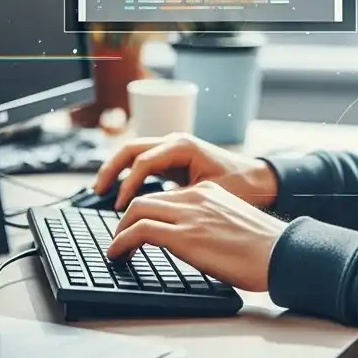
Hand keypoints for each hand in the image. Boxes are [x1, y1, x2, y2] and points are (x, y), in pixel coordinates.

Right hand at [93, 133, 278, 211]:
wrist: (260, 180)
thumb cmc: (240, 186)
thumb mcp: (208, 194)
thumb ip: (178, 201)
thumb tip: (151, 215)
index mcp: (183, 146)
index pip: (144, 161)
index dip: (128, 185)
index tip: (120, 207)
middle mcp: (175, 142)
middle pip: (132, 149)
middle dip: (112, 168)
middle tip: (97, 191)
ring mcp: (174, 149)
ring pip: (136, 153)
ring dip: (117, 169)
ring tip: (101, 190)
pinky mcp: (174, 159)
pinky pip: (145, 162)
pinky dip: (129, 173)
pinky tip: (122, 191)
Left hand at [106, 181, 286, 291]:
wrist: (280, 253)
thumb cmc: (264, 248)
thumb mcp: (233, 225)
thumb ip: (210, 224)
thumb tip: (197, 243)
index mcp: (209, 192)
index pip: (165, 196)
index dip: (144, 212)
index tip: (135, 229)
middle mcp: (196, 197)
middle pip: (145, 198)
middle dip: (125, 219)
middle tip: (119, 239)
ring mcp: (189, 215)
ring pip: (137, 209)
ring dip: (119, 231)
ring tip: (115, 250)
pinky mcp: (184, 236)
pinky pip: (140, 231)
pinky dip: (121, 242)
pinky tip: (117, 255)